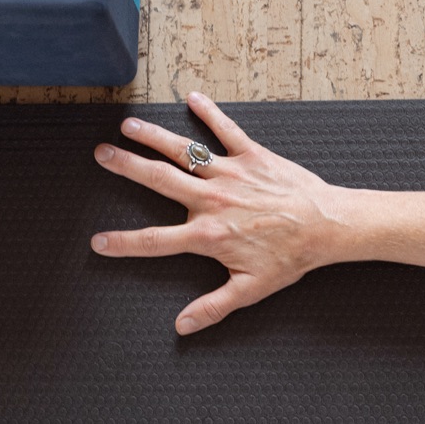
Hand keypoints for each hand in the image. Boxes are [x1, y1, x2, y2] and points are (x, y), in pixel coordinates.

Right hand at [92, 92, 352, 334]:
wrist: (327, 226)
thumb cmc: (291, 258)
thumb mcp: (250, 289)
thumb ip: (213, 307)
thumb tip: (183, 327)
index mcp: (207, 234)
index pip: (155, 240)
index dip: (123, 243)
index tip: (97, 241)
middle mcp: (212, 200)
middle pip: (158, 179)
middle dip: (126, 166)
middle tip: (101, 154)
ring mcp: (230, 173)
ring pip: (183, 150)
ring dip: (153, 136)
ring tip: (128, 125)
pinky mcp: (251, 155)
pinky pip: (226, 129)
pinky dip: (210, 112)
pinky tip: (193, 97)